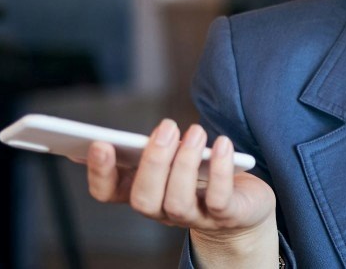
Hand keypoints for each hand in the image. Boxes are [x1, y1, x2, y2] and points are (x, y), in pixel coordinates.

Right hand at [84, 119, 277, 262]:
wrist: (245, 204)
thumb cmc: (204, 174)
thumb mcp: (177, 159)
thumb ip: (158, 149)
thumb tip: (147, 133)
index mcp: (145, 192)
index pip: (108, 193)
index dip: (100, 173)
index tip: (101, 144)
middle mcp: (163, 211)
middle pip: (143, 199)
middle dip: (153, 162)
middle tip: (167, 127)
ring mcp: (194, 218)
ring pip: (177, 202)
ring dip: (185, 163)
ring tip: (196, 132)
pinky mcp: (225, 217)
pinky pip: (219, 200)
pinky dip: (220, 170)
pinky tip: (222, 144)